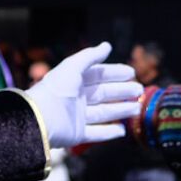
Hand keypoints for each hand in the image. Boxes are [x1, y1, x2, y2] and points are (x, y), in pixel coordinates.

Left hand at [22, 42, 140, 145]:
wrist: (40, 119)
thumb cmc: (56, 89)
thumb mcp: (73, 67)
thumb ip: (90, 56)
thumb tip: (107, 45)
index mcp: (73, 80)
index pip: (98, 75)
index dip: (114, 73)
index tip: (132, 73)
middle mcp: (76, 98)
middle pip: (103, 94)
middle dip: (122, 91)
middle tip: (139, 90)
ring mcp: (77, 117)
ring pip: (103, 113)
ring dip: (121, 110)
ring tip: (137, 108)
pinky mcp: (77, 135)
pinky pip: (96, 134)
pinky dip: (110, 132)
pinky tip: (123, 130)